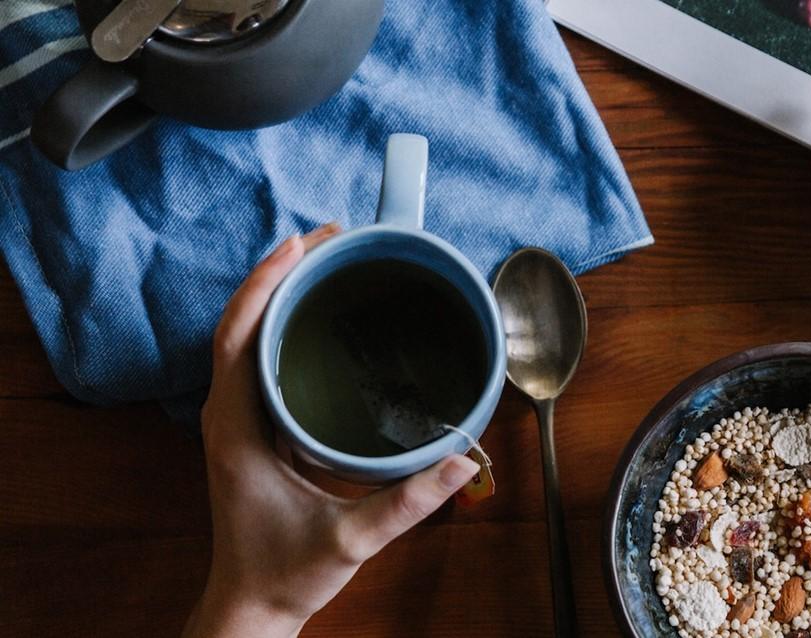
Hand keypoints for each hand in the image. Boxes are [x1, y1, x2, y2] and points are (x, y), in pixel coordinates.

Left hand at [184, 223, 478, 637]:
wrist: (252, 606)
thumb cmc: (284, 573)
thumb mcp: (350, 539)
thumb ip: (407, 502)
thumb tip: (462, 461)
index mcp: (237, 428)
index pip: (237, 336)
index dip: (265, 283)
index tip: (301, 244)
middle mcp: (230, 415)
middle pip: (241, 323)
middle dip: (280, 273)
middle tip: (331, 238)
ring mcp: (238, 421)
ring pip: (247, 338)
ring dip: (281, 295)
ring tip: (327, 261)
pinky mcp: (253, 430)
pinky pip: (260, 360)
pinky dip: (284, 326)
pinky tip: (320, 318)